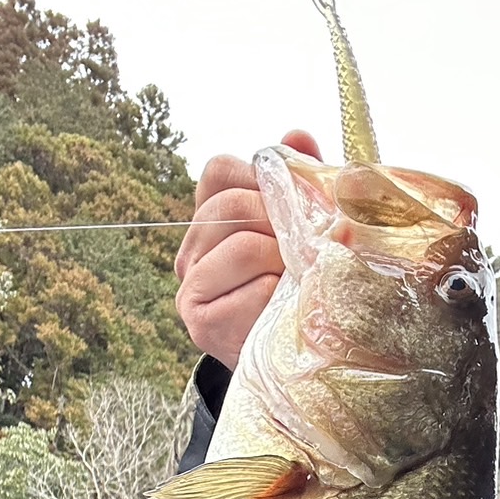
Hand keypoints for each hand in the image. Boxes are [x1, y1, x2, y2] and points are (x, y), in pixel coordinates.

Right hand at [174, 129, 322, 368]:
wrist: (287, 363)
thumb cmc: (298, 289)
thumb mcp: (303, 231)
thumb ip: (300, 184)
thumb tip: (297, 135)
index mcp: (210, 220)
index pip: (220, 171)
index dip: (261, 177)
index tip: (292, 202)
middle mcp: (191, 250)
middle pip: (230, 205)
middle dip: (279, 220)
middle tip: (309, 244)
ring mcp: (191, 287)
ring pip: (243, 246)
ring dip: (284, 260)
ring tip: (300, 277)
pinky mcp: (202, 323)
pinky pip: (251, 291)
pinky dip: (279, 296)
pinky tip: (287, 308)